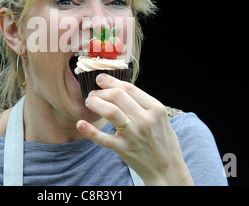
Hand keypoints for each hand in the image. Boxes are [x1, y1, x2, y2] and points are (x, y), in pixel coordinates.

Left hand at [76, 73, 193, 185]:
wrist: (167, 169)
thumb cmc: (162, 141)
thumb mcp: (160, 118)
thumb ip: (144, 104)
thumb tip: (120, 88)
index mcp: (155, 108)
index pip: (129, 88)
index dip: (111, 81)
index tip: (100, 79)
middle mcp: (145, 119)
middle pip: (117, 96)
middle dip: (101, 91)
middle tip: (93, 94)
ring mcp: (134, 135)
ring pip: (110, 112)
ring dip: (95, 103)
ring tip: (89, 102)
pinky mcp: (124, 149)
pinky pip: (104, 138)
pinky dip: (90, 131)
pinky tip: (81, 123)